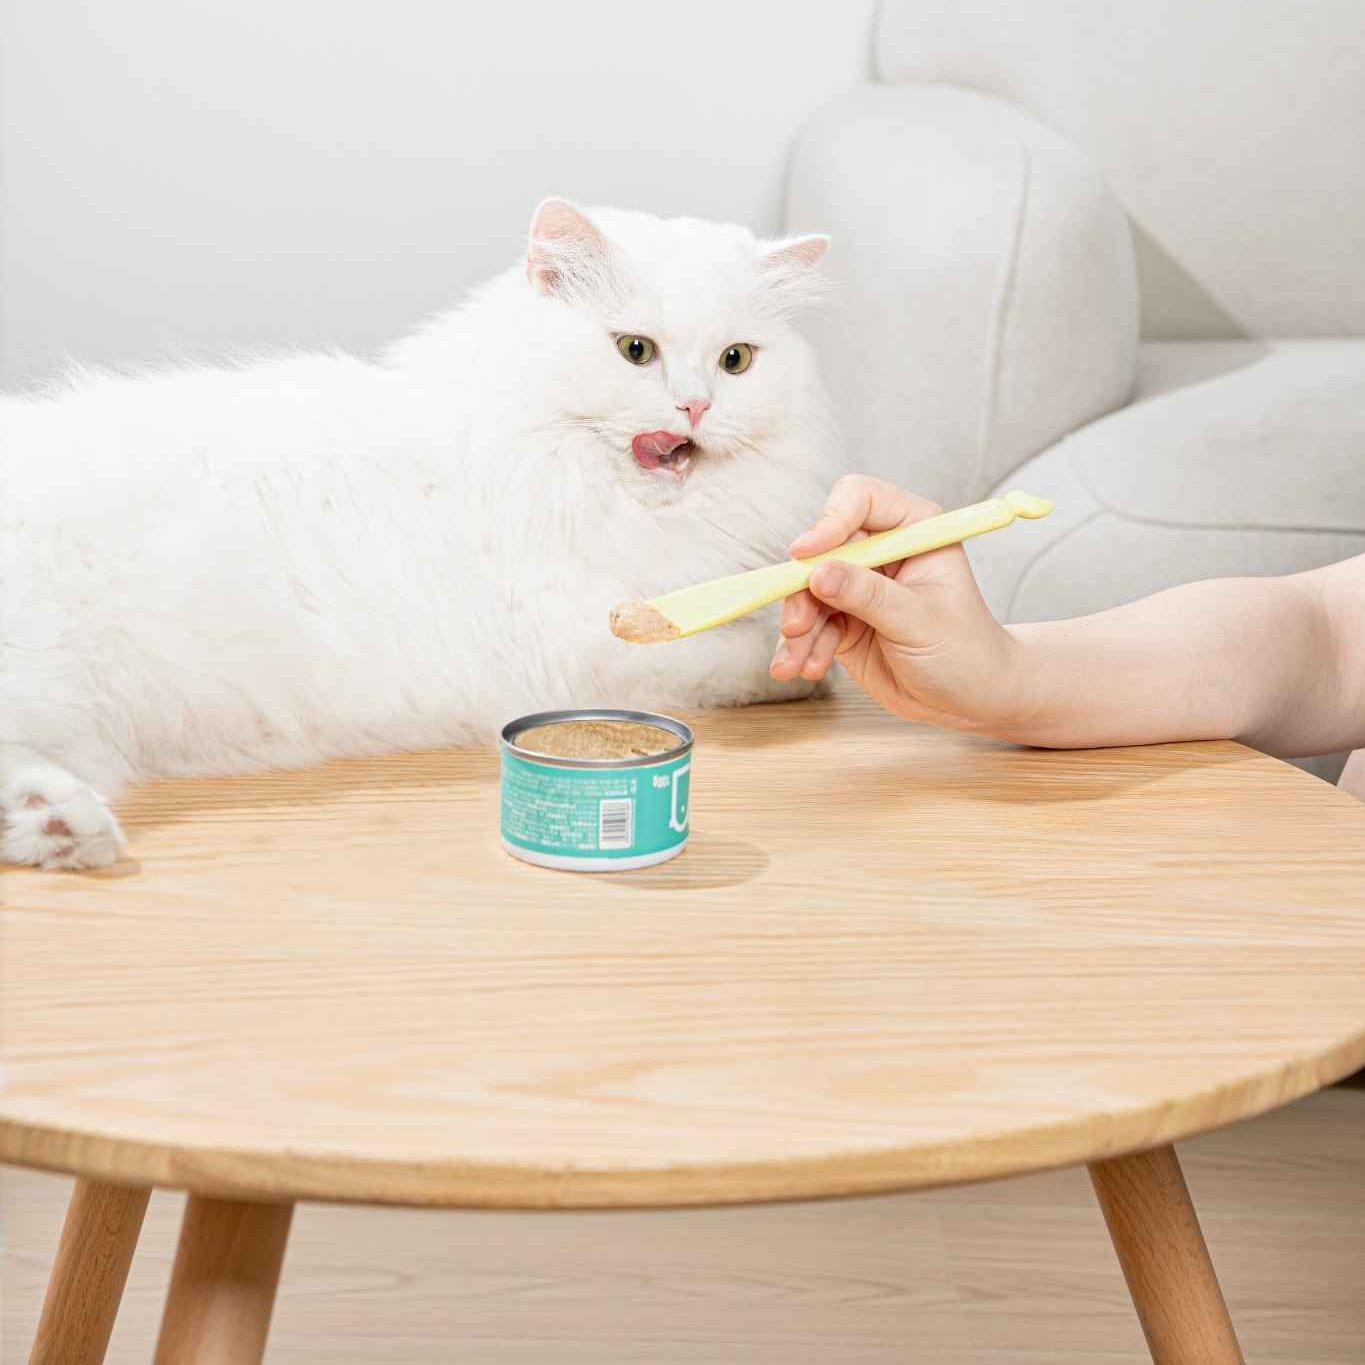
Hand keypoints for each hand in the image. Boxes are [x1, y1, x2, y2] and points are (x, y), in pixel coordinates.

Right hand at [769, 476, 1029, 733]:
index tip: (804, 554)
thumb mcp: (919, 621)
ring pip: (807, 591)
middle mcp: (882, 550)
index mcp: (913, 529)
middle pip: (822, 548)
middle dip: (803, 589)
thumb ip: (869, 595)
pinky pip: (808, 624)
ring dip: (798, 628)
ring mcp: (858, 585)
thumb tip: (818, 575)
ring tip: (797, 664)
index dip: (829, 522)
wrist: (970, 698)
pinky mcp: (843, 619)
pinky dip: (800, 647)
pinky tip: (807, 668)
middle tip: (796, 626)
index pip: (861, 500)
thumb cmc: (964, 650)